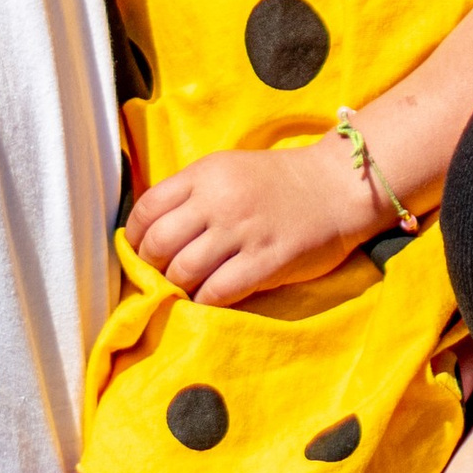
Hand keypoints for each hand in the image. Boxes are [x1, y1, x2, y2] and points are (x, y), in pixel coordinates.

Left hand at [125, 143, 373, 302]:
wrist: (337, 186)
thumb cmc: (280, 182)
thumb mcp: (229, 170)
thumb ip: (193, 194)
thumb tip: (152, 231)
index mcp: (205, 174)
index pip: (147, 208)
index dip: (134, 236)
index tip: (141, 252)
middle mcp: (218, 200)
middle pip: (159, 243)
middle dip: (152, 267)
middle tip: (162, 276)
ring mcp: (242, 231)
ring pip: (183, 270)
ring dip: (178, 287)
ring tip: (187, 289)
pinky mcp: (265, 261)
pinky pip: (218, 291)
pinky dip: (205, 302)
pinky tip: (211, 300)